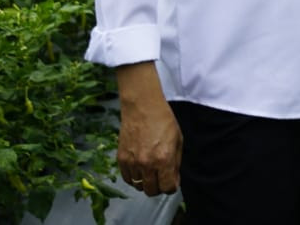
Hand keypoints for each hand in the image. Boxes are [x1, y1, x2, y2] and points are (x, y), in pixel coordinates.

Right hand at [115, 63, 181, 196]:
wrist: (142, 107)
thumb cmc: (163, 121)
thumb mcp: (178, 140)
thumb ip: (176, 163)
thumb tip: (174, 180)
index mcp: (164, 159)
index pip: (168, 188)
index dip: (172, 186)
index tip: (172, 181)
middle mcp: (146, 164)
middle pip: (151, 191)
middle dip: (159, 187)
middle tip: (161, 178)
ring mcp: (132, 163)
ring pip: (138, 186)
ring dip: (145, 181)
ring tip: (150, 169)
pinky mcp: (120, 159)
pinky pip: (127, 179)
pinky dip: (133, 177)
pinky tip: (139, 167)